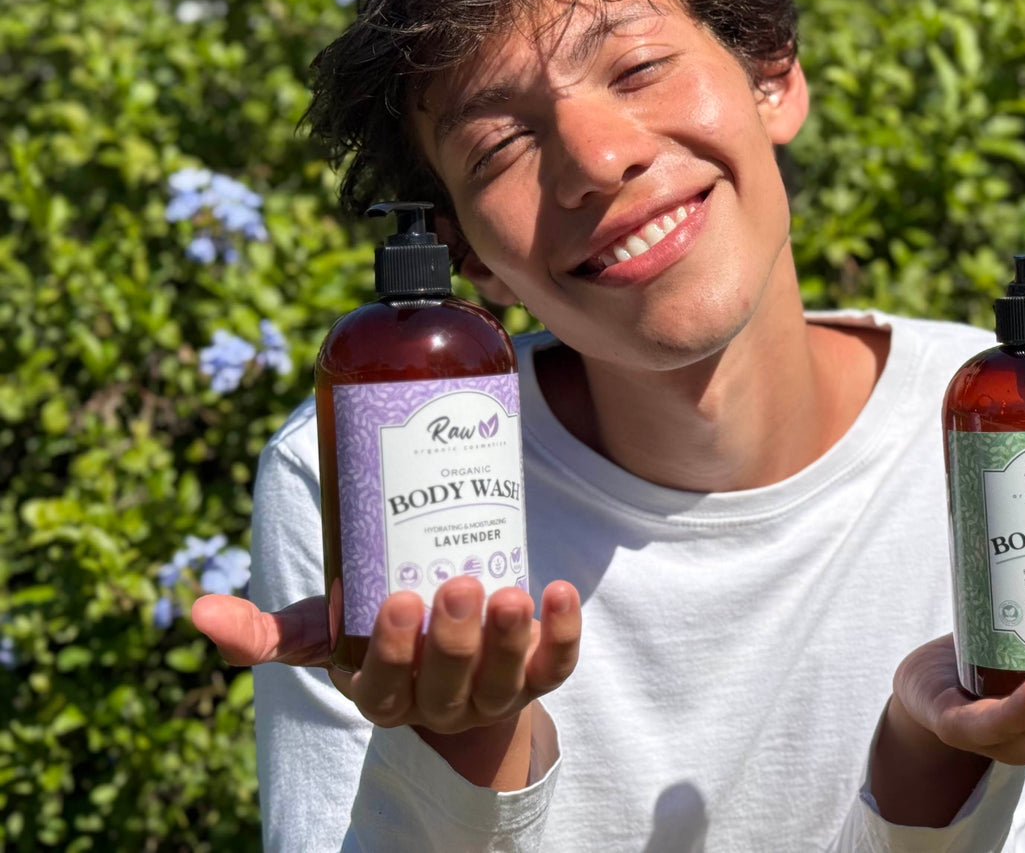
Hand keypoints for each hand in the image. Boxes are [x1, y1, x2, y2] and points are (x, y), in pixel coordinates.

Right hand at [190, 576, 581, 733]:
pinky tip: (560, 591)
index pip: (386, 689)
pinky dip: (563, 632)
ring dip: (510, 639)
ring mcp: (495, 695)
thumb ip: (267, 628)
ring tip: (509, 591)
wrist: (451, 644)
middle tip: (457, 586)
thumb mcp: (323, 631)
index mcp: (384, 696)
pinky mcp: (540, 675)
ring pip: (505, 681)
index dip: (395, 652)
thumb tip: (196, 612)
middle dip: (455, 640)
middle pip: (449, 685)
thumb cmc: (376, 631)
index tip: (399, 600)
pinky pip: (557, 665)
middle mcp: (441, 705)